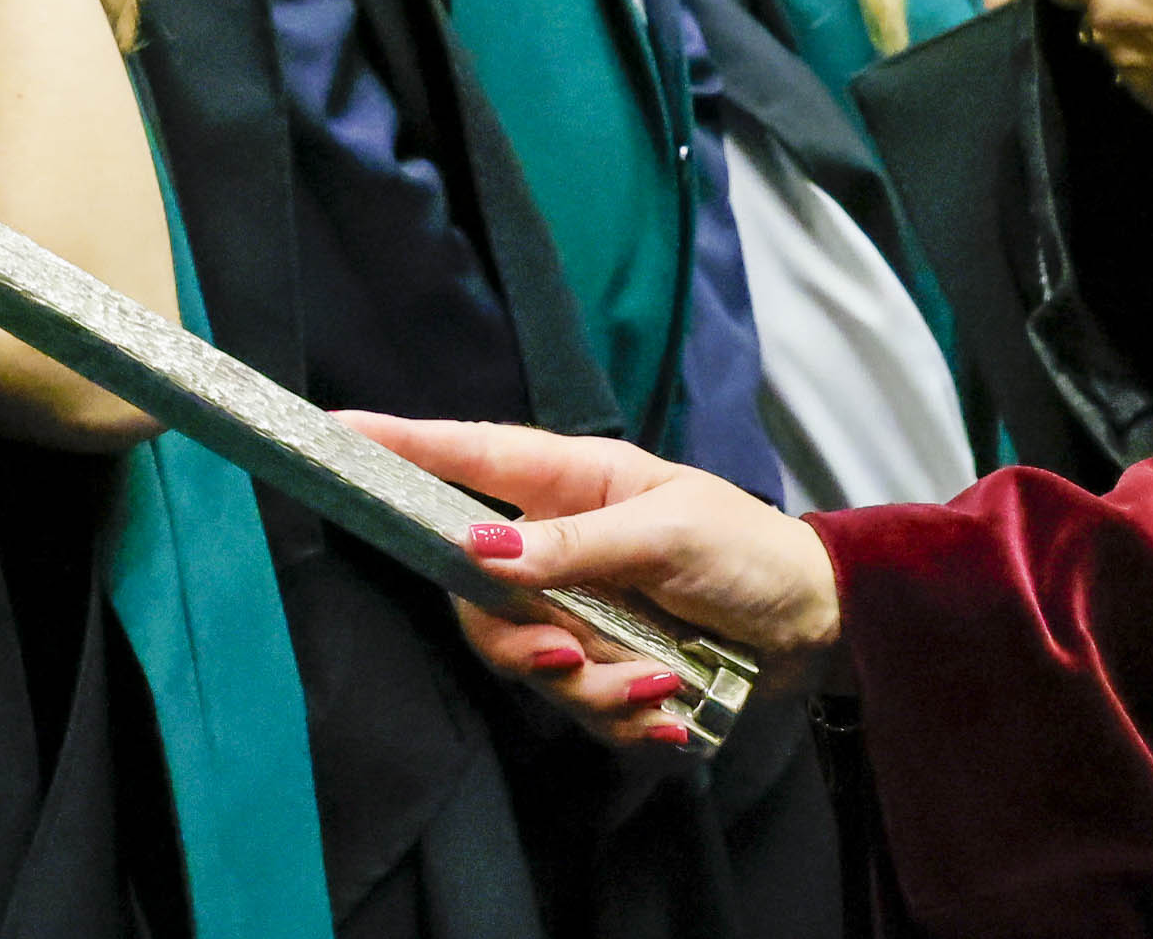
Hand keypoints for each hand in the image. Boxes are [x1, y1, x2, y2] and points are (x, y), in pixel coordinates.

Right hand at [341, 414, 842, 748]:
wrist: (818, 625)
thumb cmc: (750, 551)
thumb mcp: (670, 534)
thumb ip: (574, 546)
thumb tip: (477, 550)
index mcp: (571, 482)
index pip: (467, 458)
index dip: (400, 446)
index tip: (334, 434)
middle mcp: (558, 545)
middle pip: (477, 597)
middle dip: (521, 639)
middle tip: (570, 654)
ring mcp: (576, 609)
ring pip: (524, 662)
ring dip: (589, 687)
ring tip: (657, 685)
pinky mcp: (602, 668)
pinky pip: (573, 708)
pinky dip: (622, 720)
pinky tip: (673, 710)